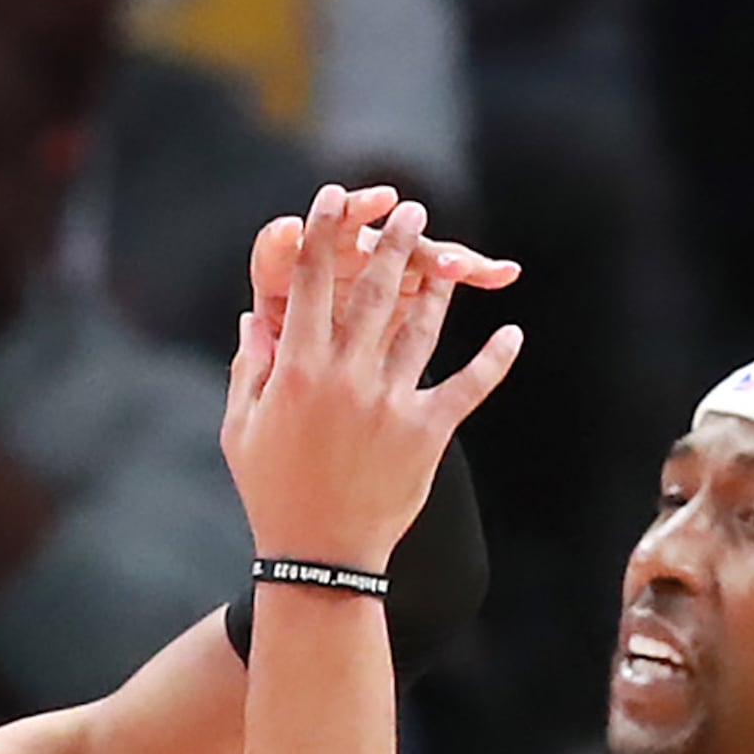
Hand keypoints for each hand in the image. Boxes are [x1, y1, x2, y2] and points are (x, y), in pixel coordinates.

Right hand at [219, 186, 523, 569]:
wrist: (320, 555)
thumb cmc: (273, 491)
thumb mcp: (241, 428)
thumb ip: (248, 369)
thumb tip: (254, 317)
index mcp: (296, 369)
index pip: (309, 285)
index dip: (322, 234)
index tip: (334, 198)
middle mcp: (345, 377)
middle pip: (372, 292)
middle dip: (393, 245)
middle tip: (413, 212)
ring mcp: (390, 403)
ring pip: (419, 329)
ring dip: (438, 288)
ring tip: (450, 257)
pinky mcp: (428, 432)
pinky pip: (468, 387)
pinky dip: (494, 360)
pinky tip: (512, 334)